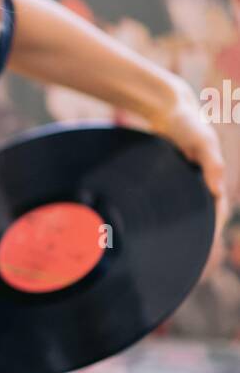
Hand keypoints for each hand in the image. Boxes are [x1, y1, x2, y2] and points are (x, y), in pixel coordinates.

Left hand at [144, 79, 230, 249]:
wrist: (168, 108)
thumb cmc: (188, 123)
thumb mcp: (202, 141)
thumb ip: (212, 163)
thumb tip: (218, 192)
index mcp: (215, 179)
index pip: (216, 214)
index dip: (210, 235)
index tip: (201, 255)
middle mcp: (204, 184)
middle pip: (202, 218)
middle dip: (196, 239)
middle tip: (184, 263)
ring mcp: (189, 183)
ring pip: (188, 213)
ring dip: (181, 230)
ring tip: (168, 255)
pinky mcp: (175, 181)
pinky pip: (174, 204)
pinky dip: (169, 217)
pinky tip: (154, 230)